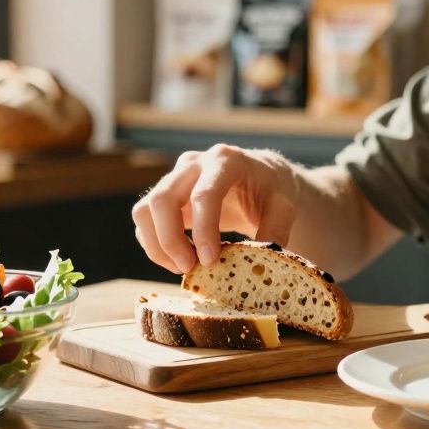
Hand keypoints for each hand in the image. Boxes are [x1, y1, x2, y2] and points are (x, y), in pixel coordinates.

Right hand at [132, 145, 300, 273]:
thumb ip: (274, 231)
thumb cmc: (272, 190)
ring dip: (157, 245)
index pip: (204, 195)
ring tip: (185, 267)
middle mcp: (194, 164)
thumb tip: (262, 260)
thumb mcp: (283, 207)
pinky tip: (181, 260)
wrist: (261, 178)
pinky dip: (156, 246)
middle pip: (162, 199)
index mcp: (226, 160)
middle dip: (170, 240)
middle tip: (191, 268)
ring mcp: (175, 177)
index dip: (203, 230)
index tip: (209, 261)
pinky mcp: (164, 196)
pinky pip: (144, 222)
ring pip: (144, 211)